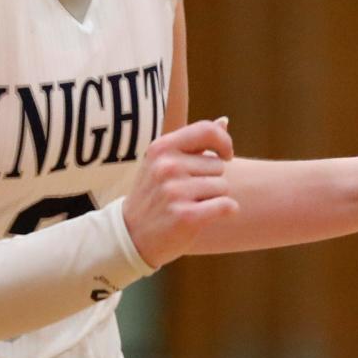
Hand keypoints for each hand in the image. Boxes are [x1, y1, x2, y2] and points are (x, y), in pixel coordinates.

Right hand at [123, 117, 238, 267]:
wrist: (131, 235)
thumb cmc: (154, 195)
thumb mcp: (164, 162)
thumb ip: (194, 142)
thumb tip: (224, 122)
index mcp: (161, 148)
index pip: (207, 130)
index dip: (223, 143)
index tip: (225, 156)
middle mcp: (167, 166)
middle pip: (218, 165)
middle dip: (212, 178)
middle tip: (188, 192)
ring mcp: (174, 191)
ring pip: (223, 186)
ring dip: (215, 197)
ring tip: (190, 204)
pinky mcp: (185, 216)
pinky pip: (226, 205)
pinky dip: (227, 210)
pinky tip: (210, 214)